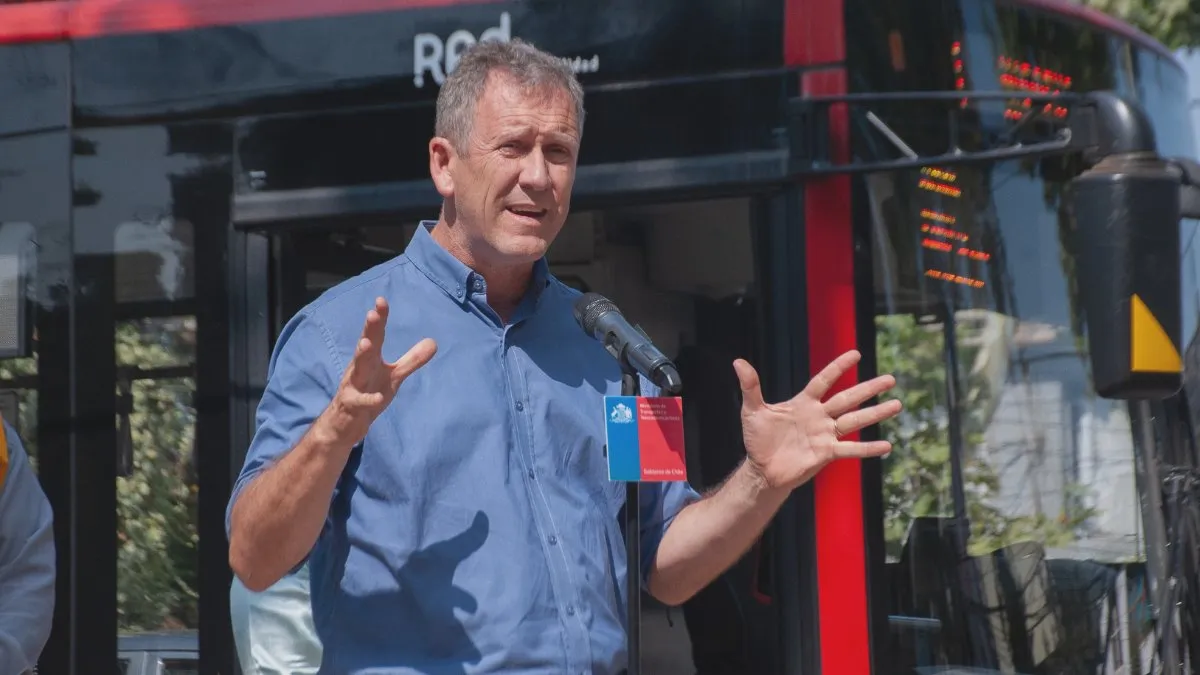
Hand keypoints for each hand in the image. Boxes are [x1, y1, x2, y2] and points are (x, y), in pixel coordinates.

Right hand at [323, 297, 436, 444]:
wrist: (344, 424)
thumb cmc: (369, 393)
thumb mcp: (394, 377)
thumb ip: (412, 360)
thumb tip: (433, 342)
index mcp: (370, 359)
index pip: (375, 335)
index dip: (379, 318)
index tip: (381, 300)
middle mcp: (359, 368)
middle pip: (365, 346)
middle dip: (369, 330)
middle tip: (372, 314)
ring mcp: (353, 386)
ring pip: (356, 369)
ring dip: (361, 356)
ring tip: (366, 343)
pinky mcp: (352, 406)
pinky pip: (361, 402)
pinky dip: (369, 399)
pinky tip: (379, 398)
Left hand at [735, 350, 900, 491]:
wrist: (761, 470)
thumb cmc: (757, 439)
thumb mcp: (752, 410)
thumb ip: (750, 387)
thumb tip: (738, 362)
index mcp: (803, 402)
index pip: (824, 380)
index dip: (838, 368)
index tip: (856, 354)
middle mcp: (818, 416)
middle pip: (847, 398)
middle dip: (868, 389)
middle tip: (890, 378)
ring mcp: (824, 435)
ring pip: (855, 421)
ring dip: (875, 413)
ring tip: (897, 404)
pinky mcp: (826, 454)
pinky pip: (850, 449)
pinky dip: (867, 448)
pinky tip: (887, 445)